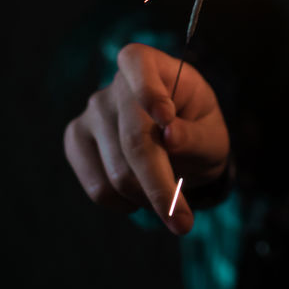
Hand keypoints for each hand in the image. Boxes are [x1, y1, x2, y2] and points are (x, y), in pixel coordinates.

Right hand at [64, 43, 230, 234]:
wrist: (177, 144)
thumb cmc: (198, 131)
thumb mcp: (212, 135)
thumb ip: (194, 136)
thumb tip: (170, 135)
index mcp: (152, 66)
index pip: (138, 64)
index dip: (148, 91)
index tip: (166, 118)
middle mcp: (115, 85)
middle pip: (134, 141)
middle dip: (160, 186)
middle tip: (183, 223)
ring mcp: (91, 113)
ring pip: (117, 174)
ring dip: (148, 198)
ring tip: (168, 196)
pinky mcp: (76, 141)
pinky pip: (98, 188)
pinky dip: (125, 204)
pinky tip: (141, 196)